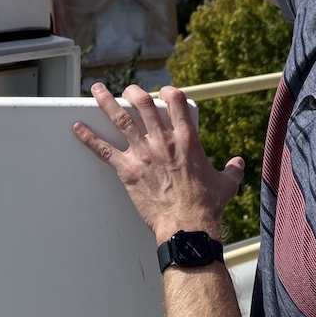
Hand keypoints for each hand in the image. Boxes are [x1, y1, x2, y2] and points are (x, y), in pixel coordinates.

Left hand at [74, 82, 244, 242]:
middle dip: (134, 92)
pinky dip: (89, 138)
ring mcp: (143, 153)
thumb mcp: (226, 184)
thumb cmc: (207, 206)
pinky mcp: (128, 170)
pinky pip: (104, 150)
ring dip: (106, 102)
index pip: (176, 101)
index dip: (168, 92)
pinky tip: (77, 128)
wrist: (188, 226)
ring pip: (120, 119)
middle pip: (143, 104)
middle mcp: (162, 140)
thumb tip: (238, 163)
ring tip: (97, 90)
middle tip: (129, 90)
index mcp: (187, 139)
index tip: (164, 91)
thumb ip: (232, 170)